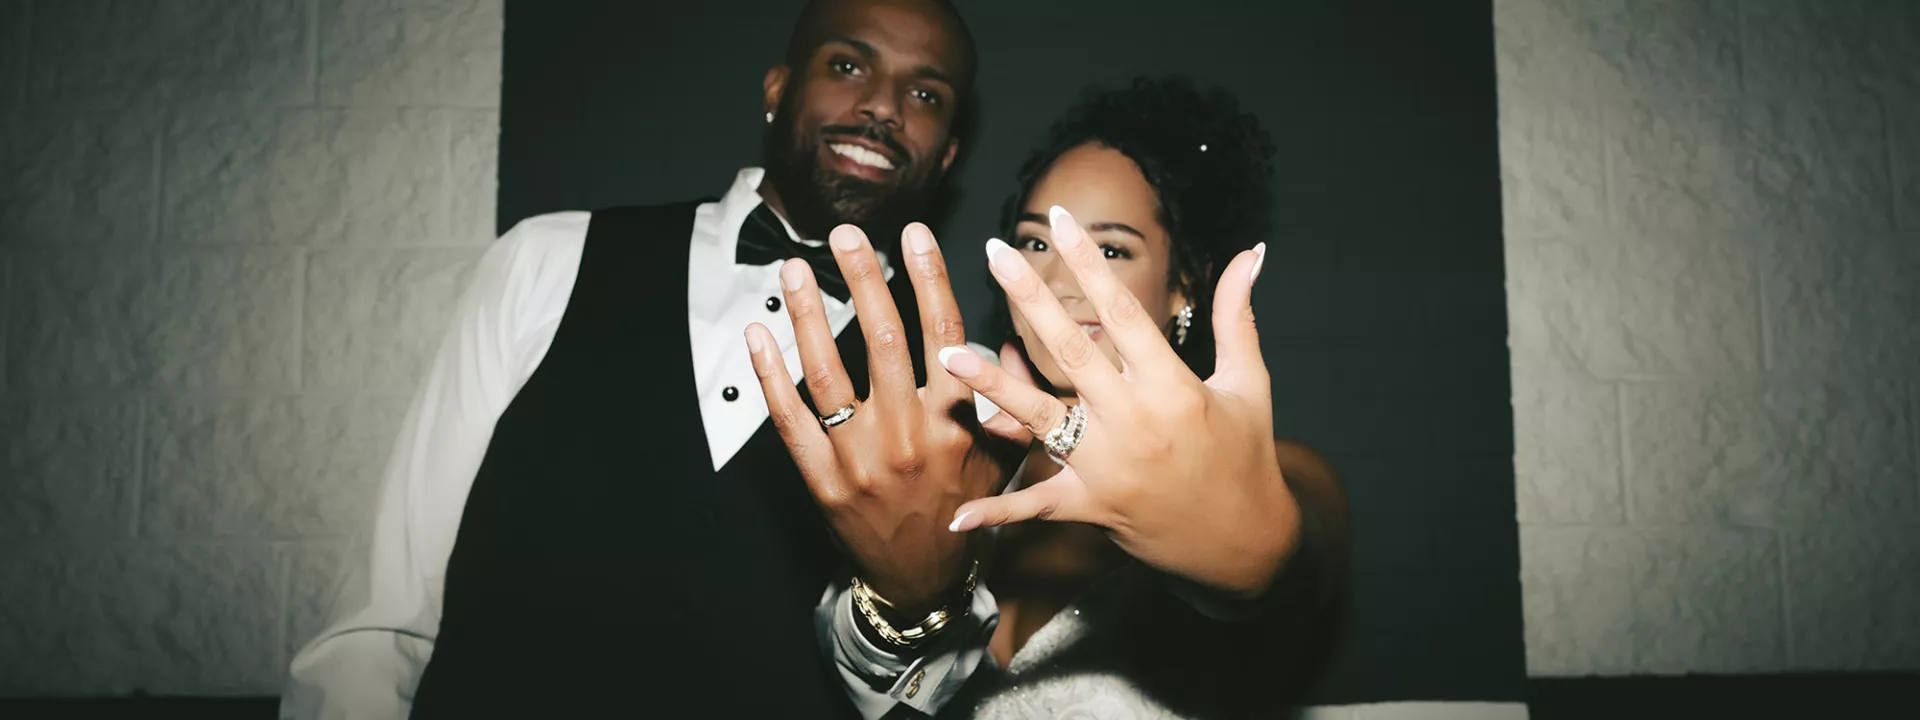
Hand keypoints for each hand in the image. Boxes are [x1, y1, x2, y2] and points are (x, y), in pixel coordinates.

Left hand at [745, 222, 1027, 617]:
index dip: (928, 277)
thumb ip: (1009, 404)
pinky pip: (790, 418)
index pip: (943, 333)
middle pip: (882, 339)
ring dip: (810, 314)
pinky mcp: (822, 477)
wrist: (920, 580)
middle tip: (846, 235)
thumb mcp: (1006, 461)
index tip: (914, 233)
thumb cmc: (963, 510)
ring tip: (799, 267)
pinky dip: (772, 374)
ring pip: (829, 371)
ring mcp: (861, 456)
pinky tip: (759, 335)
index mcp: (956, 423)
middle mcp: (908, 434)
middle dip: (864, 278)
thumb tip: (1011, 346)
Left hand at [938, 206, 1300, 599]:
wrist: (1246, 544)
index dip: (1088, 263)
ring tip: (948, 353)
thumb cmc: (1246, 456)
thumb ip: (1238, 316)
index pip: (1122, 312)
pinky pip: (1036, 506)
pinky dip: (998, 512)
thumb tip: (1252, 252)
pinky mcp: (1090, 506)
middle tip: (995, 253)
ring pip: (1039, 420)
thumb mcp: (1249, 383)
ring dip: (991, 386)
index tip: (1060, 219)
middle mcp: (1135, 424)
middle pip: (1071, 351)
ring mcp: (1107, 468)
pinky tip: (955, 515)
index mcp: (1174, 387)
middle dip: (1030, 298)